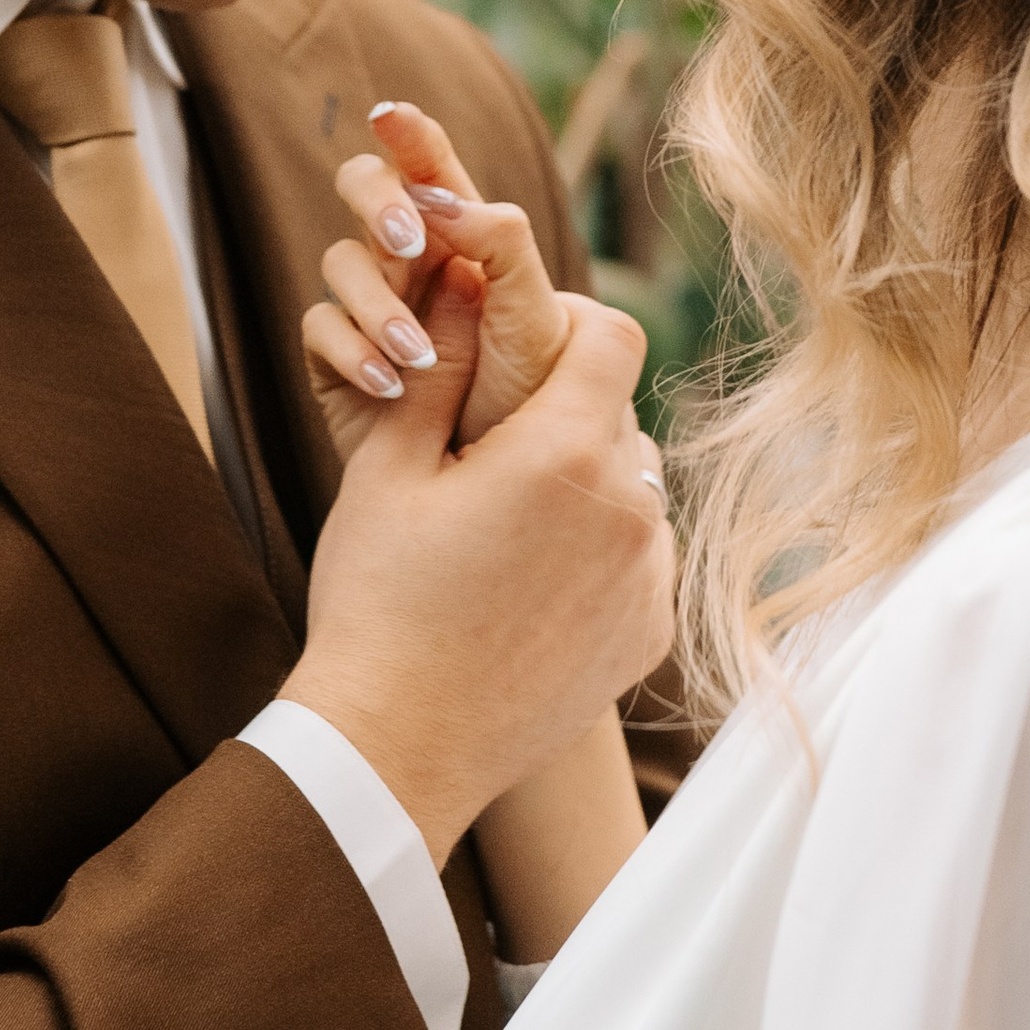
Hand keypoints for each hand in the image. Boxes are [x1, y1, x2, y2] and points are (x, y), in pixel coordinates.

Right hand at [283, 261, 673, 864]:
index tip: (523, 342)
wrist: (397, 747)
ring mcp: (648, 578)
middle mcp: (631, 509)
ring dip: (587, 485)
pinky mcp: (650, 633)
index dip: (568, 322)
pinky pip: (641, 559)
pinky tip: (530, 585)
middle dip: (565, 412)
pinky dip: (601, 555)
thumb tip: (464, 281)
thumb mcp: (388, 468)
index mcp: (566, 452)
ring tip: (508, 523)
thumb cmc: (378, 602)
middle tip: (492, 448)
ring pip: (635, 488)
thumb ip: (438, 367)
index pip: (611, 335)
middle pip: (619, 415)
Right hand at [304, 98, 574, 456]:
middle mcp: (411, 262)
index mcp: (466, 240)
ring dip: (378, 299)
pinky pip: (320, 328)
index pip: (434, 171)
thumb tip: (440, 198)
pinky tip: (391, 385)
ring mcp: (368, 308)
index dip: (412, 136)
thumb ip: (501, 244)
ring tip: (419, 356)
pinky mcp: (337, 362)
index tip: (391, 115)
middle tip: (411, 243)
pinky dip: (353, 350)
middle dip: (382, 204)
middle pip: (366, 189)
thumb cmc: (535, 405)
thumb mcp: (536, 320)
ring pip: (340, 261)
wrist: (500, 498)